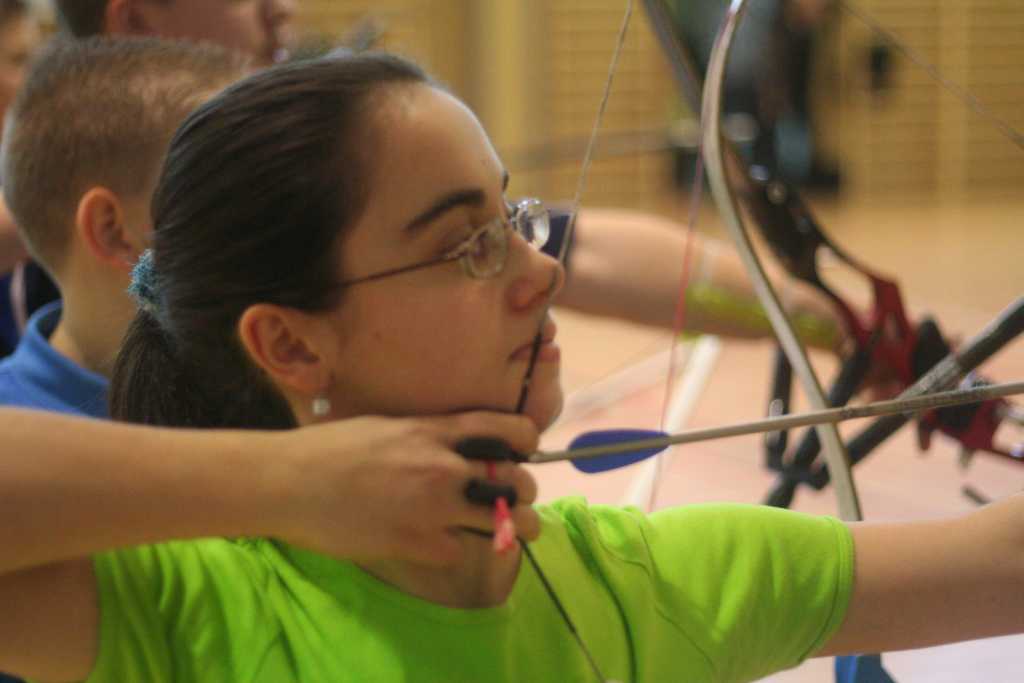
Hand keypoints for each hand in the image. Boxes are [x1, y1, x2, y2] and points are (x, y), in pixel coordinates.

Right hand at [271, 412, 540, 565]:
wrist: (288, 482)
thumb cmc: (329, 448)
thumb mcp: (387, 425)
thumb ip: (428, 434)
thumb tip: (456, 445)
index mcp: (434, 431)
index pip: (505, 430)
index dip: (526, 442)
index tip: (526, 451)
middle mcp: (442, 466)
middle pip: (514, 481)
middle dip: (525, 492)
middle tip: (521, 499)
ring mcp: (432, 507)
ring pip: (503, 521)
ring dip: (515, 527)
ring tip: (519, 531)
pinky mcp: (416, 543)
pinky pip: (458, 550)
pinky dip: (454, 549)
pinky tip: (440, 544)